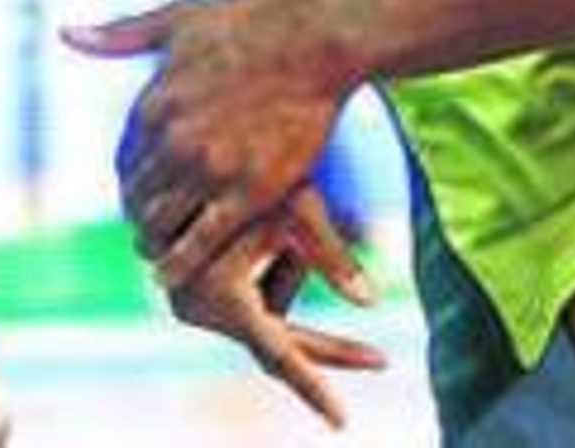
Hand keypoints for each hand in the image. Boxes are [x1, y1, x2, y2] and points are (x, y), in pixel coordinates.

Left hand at [64, 0, 355, 284]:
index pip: (122, 164)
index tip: (140, 198)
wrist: (313, 39)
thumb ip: (121, 35)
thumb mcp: (179, 19)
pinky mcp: (248, 193)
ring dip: (155, 246)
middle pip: (136, 200)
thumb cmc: (249, 25)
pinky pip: (199, 244)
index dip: (129, 185)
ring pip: (161, 227)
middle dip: (139, 219)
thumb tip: (64, 35)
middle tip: (147, 236)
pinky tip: (173, 274)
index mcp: (153, 103)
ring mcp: (210, 168)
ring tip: (159, 256)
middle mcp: (174, 139)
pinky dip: (179, 264)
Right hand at [159, 191, 384, 429]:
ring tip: (275, 223)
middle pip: (284, 340)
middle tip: (381, 358)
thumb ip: (333, 257)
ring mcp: (198, 307)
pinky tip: (261, 229)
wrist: (193, 154)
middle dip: (328, 343)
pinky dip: (272, 269)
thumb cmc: (249, 171)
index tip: (341, 421)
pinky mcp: (202, 297)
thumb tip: (374, 301)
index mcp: (224, 297)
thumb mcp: (296, 209)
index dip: (313, 388)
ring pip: (271, 311)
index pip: (280, 355)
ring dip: (288, 271)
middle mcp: (202, 312)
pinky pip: (256, 299)